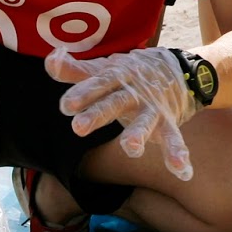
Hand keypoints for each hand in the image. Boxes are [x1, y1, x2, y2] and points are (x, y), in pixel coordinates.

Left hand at [48, 48, 196, 180]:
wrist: (180, 67)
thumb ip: (77, 70)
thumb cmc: (132, 73)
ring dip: (139, 134)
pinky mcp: (169, 121)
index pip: (98, 83)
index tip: (66, 105)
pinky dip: (178, 153)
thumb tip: (49, 61)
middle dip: (98, 114)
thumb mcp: (106, 69)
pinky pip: (174, 137)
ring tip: (131, 150)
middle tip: (78, 128)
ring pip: (146, 120)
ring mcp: (154, 106)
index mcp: (118, 75)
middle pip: (115, 102)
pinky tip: (181, 170)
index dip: (83, 93)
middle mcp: (135, 90)